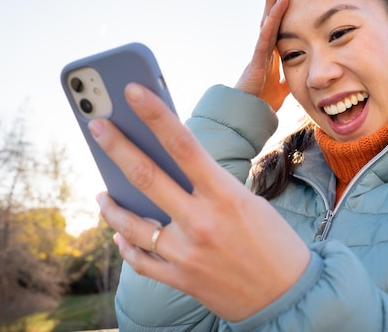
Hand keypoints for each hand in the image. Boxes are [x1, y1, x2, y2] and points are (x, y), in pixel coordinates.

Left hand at [91, 83, 309, 321]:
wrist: (292, 297)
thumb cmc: (275, 243)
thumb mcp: (248, 203)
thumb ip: (209, 186)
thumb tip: (170, 170)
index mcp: (227, 196)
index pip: (184, 144)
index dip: (155, 114)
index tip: (132, 91)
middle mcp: (203, 222)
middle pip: (147, 176)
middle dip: (116, 147)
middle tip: (96, 126)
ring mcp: (188, 254)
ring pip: (132, 224)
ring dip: (111, 206)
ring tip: (101, 193)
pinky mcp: (182, 280)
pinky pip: (141, 261)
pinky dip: (126, 246)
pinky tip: (119, 236)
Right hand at [235, 0, 289, 110]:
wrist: (249, 115)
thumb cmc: (261, 102)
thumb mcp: (282, 88)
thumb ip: (287, 80)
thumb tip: (298, 76)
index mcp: (269, 55)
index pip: (276, 30)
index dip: (280, 15)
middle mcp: (263, 50)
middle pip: (269, 21)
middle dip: (273, 2)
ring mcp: (259, 53)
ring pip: (266, 24)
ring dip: (272, 4)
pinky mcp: (257, 59)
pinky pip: (265, 37)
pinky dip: (272, 22)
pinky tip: (277, 8)